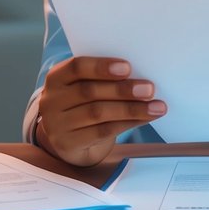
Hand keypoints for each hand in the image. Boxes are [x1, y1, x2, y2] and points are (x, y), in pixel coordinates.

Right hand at [36, 57, 165, 166]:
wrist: (67, 138)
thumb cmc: (82, 104)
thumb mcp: (85, 86)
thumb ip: (103, 79)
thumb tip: (140, 76)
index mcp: (56, 78)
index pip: (76, 67)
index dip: (101, 66)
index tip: (127, 67)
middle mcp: (52, 100)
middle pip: (89, 92)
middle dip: (122, 90)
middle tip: (149, 88)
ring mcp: (58, 124)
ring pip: (98, 113)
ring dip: (131, 109)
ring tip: (156, 106)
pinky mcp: (69, 143)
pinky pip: (102, 132)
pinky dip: (128, 123)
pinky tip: (145, 118)